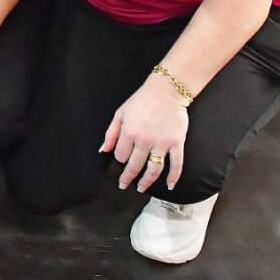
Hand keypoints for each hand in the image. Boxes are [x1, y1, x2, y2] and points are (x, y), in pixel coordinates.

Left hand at [101, 76, 189, 192]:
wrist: (167, 91)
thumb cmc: (142, 101)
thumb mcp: (120, 113)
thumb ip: (111, 133)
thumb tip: (103, 150)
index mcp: (129, 132)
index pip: (121, 155)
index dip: (120, 159)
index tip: (122, 160)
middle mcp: (144, 140)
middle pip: (135, 165)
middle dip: (128, 177)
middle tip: (124, 185)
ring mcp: (162, 143)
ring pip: (153, 169)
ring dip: (147, 181)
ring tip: (142, 188)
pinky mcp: (176, 143)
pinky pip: (176, 164)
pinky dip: (173, 177)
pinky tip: (169, 186)